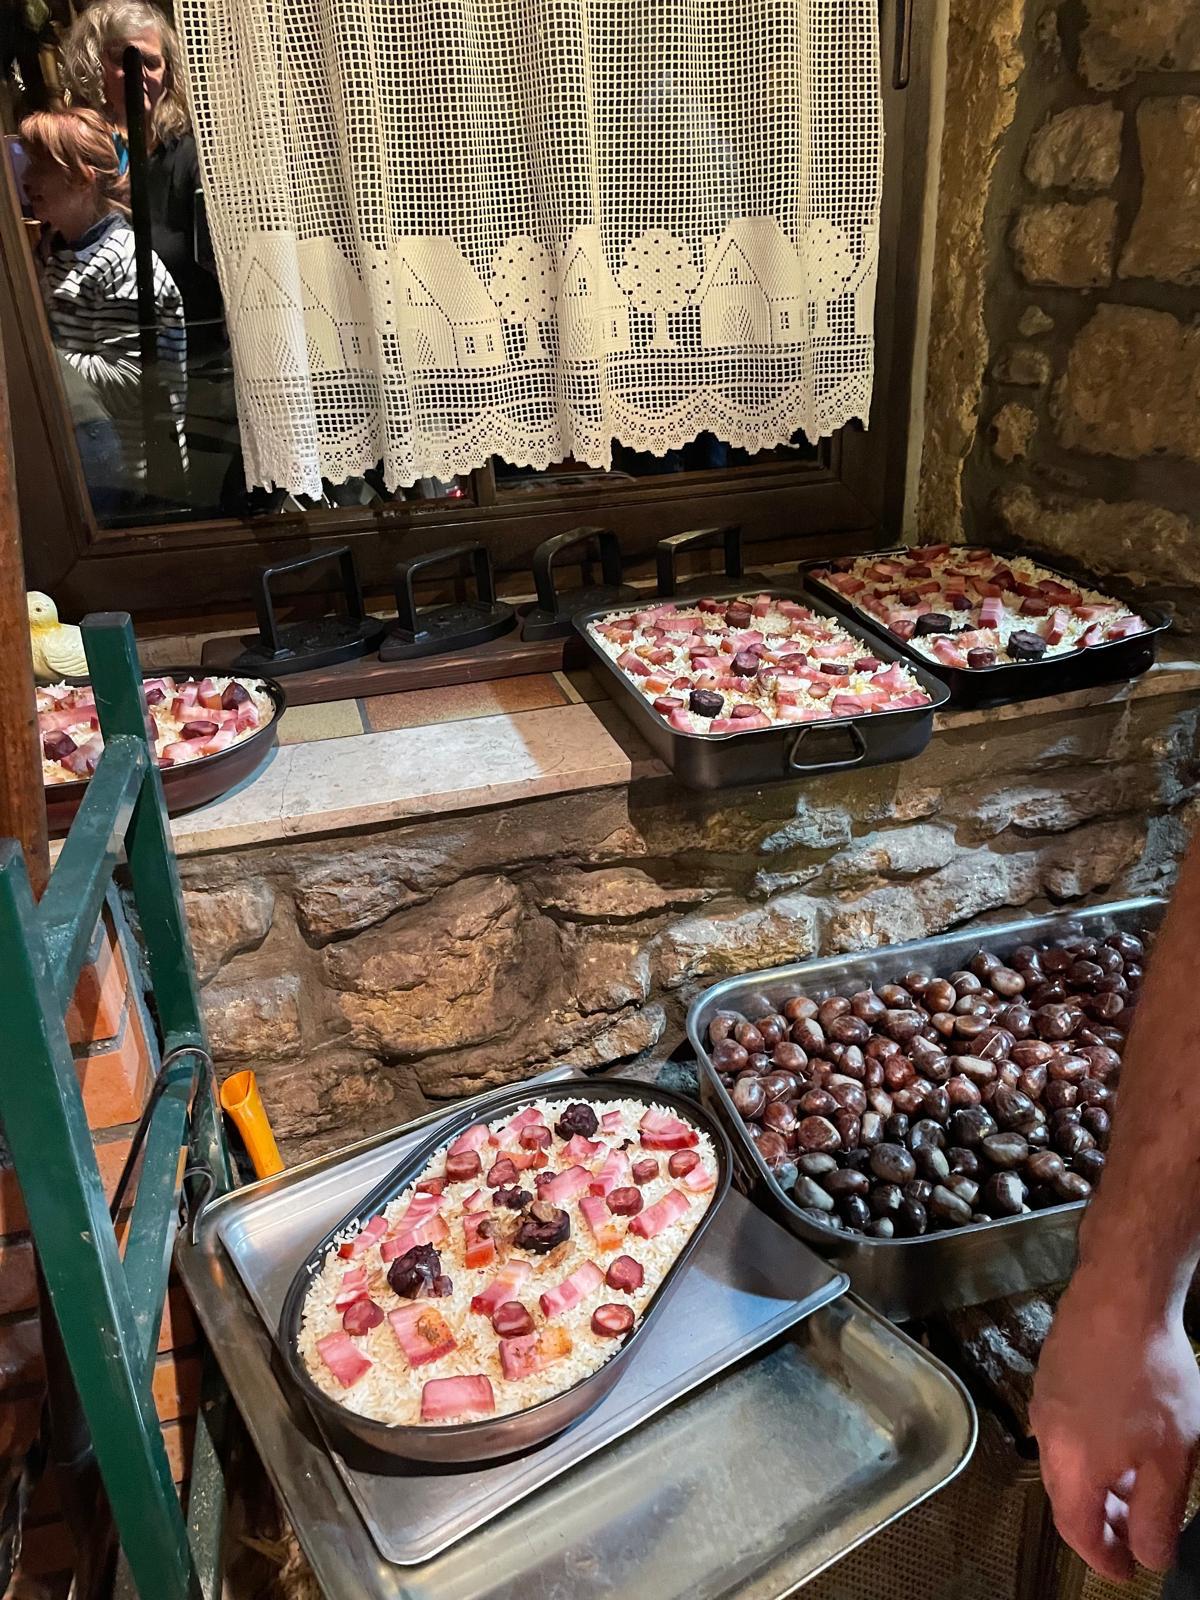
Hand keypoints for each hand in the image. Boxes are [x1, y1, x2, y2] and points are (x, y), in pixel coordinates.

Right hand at [1031, 1279, 1199, 1581]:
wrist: (1120, 1296)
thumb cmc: (1149, 1375)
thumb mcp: (1172, 1459)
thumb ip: (1157, 1516)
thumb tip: (1147, 1554)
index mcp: (1072, 1468)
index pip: (1078, 1533)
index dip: (1105, 1560)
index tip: (1128, 1570)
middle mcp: (1047, 1437)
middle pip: (1067, 1498)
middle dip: (1103, 1522)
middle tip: (1139, 1529)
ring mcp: (1045, 1401)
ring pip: (1066, 1461)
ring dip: (1099, 1483)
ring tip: (1138, 1480)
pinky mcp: (1051, 1373)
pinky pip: (1066, 1427)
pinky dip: (1091, 1447)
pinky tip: (1122, 1432)